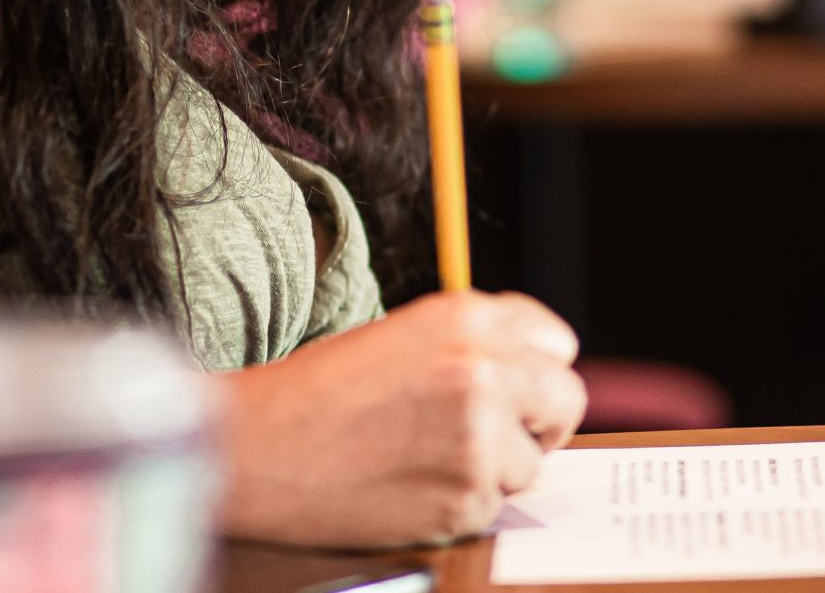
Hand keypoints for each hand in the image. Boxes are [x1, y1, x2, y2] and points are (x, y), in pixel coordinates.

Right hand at [213, 291, 586, 547]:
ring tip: (425, 458)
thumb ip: (475, 344)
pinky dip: (460, 505)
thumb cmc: (320, 393)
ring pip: (530, 463)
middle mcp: (483, 371)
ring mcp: (479, 438)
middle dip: (538, 421)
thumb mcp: (404, 335)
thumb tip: (536, 372)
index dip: (533, 370)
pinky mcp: (466, 499)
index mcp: (467, 317)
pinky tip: (410, 485)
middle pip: (566, 399)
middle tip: (493, 434)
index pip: (556, 343)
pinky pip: (493, 507)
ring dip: (492, 468)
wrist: (258, 449)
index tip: (513, 388)